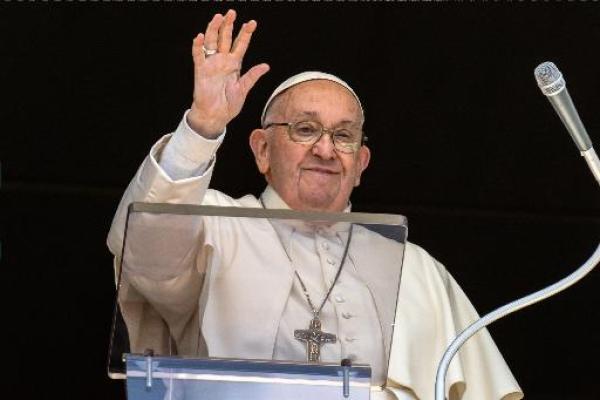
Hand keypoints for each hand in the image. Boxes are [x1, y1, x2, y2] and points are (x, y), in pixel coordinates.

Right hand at [188, 10, 269, 137]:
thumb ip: (252, 76)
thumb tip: (266, 66)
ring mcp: (211, 64)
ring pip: (212, 42)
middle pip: (225, 39)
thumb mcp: (244, 89)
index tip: (252, 23)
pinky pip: (198, 56)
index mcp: (234, 65)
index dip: (245, 34)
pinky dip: (198, 46)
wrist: (216, 116)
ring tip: (218, 17)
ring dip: (214, 30)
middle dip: (229, 25)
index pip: (241, 45)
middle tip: (232, 12)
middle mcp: (223, 61)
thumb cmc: (229, 104)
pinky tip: (200, 36)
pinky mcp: (201, 71)